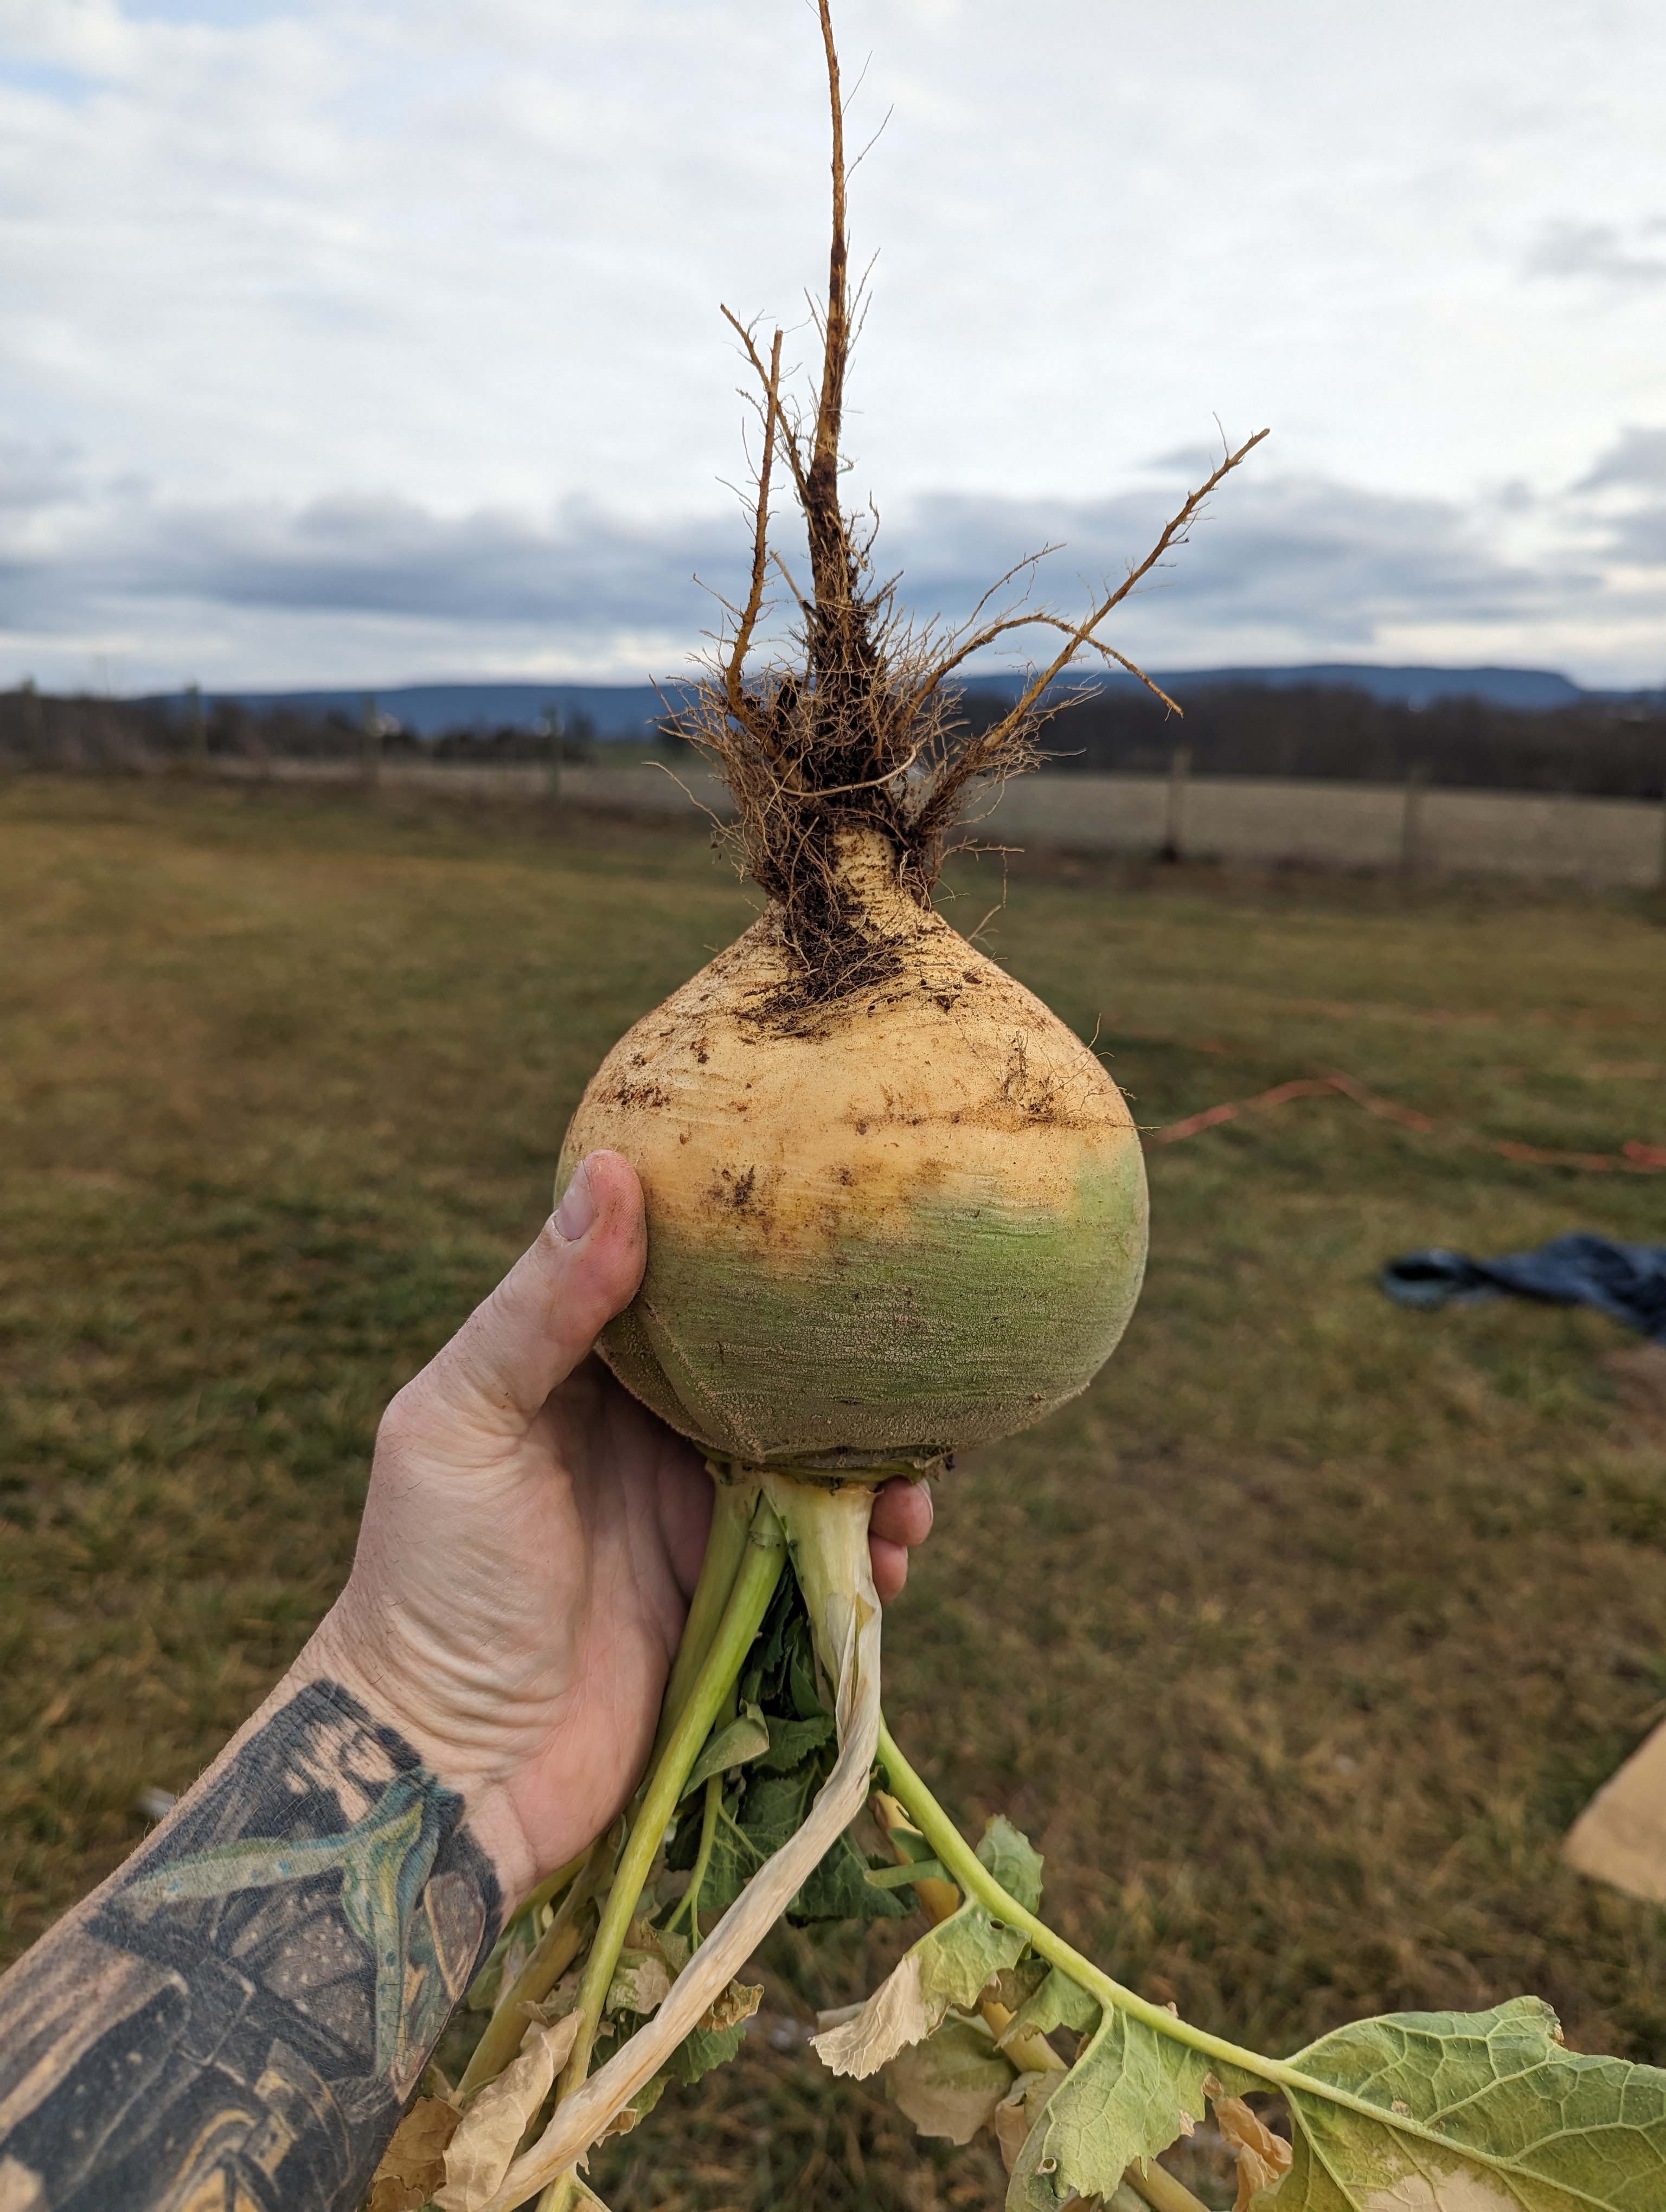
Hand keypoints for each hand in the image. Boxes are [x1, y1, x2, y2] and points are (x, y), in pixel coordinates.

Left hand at [307, 1149, 932, 1903]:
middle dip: (845, 1377)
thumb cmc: (429, 1581)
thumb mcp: (464, 1423)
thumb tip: (615, 1165)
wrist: (444, 1770)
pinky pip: (825, 1566)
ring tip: (914, 1495)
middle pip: (775, 1382)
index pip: (690, 1294)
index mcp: (586, 1378)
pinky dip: (869, 1563)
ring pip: (817, 1472)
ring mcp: (697, 1524)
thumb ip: (542, 1307)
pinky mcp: (734, 1606)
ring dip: (876, 1476)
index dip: (761, 1265)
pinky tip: (892, 1568)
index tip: (842, 1228)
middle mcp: (651, 1439)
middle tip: (914, 1372)